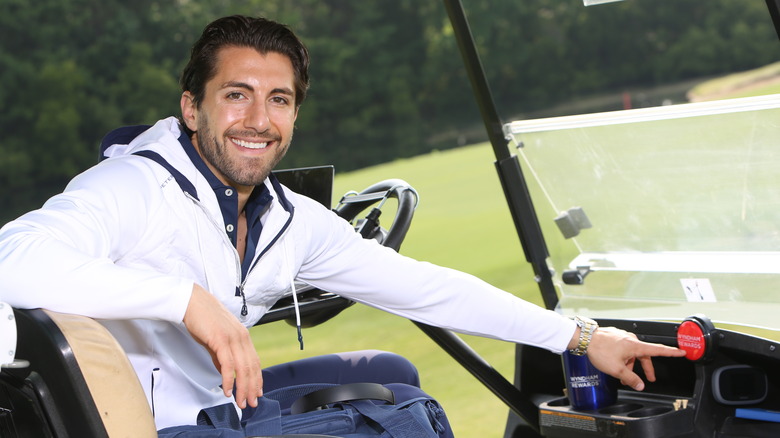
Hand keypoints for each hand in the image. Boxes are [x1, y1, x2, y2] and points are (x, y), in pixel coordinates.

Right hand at [183, 284, 262, 408]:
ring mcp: (232, 338)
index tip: (257, 392)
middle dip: (252, 388)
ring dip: (242, 388)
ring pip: (242, 368)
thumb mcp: (217, 338)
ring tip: (241, 401)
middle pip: (251, 367)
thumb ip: (221, 355)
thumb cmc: (202, 318)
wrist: (191, 302)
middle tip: (251, 403)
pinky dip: (229, 380)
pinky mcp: (220, 340)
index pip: (255, 361)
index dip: (257, 379)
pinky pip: (228, 364)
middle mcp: (241, 337)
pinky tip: (227, 390)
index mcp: (243, 336)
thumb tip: (225, 371)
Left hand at [584, 326, 686, 390]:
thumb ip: (630, 378)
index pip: (659, 350)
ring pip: (632, 353)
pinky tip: (616, 366)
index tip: (682, 352)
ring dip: (630, 365)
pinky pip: (623, 349)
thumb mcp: (617, 369)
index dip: (672, 352)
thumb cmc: (600, 350)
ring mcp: (623, 337)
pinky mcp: (615, 337)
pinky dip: (623, 358)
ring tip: (623, 377)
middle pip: (644, 355)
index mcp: (635, 346)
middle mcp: (631, 339)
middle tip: (649, 378)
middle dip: (645, 368)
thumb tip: (640, 385)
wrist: (585, 339)